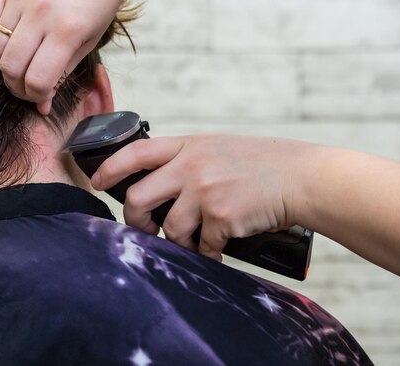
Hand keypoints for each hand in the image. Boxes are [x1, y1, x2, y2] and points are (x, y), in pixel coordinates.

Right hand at [0, 0, 136, 114]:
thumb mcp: (92, 37)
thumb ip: (65, 69)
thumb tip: (44, 99)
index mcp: (67, 30)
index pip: (37, 80)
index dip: (37, 97)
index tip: (42, 99)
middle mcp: (40, 14)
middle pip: (11, 68)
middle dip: (18, 87)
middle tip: (28, 88)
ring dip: (5, 65)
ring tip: (21, 65)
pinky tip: (9, 44)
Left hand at [91, 134, 310, 260]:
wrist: (300, 177)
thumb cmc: (262, 164)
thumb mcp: (217, 149)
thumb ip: (186, 160)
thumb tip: (158, 185)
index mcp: (188, 146)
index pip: (136, 151)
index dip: (111, 167)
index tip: (98, 180)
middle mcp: (191, 166)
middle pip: (138, 197)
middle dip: (135, 219)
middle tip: (144, 227)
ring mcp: (205, 191)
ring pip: (169, 227)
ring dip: (179, 241)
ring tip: (193, 240)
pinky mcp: (221, 217)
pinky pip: (201, 246)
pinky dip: (207, 253)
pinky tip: (217, 248)